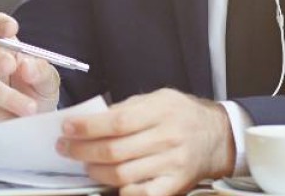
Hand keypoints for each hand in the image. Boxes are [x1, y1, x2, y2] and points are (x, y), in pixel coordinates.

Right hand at [0, 12, 60, 127]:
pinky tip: (14, 121)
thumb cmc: (35, 94)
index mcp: (2, 46)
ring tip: (29, 109)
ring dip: (6, 96)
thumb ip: (41, 71)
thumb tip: (27, 66)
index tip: (11, 29)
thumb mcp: (47, 82)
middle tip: (11, 66)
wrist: (30, 125)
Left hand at [55, 88, 233, 195]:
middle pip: (115, 150)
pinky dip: (123, 192)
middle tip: (66, 148)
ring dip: (96, 171)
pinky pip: (143, 194)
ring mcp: (172, 163)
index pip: (116, 121)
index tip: (67, 128)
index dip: (87, 127)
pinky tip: (110, 184)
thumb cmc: (182, 115)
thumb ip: (127, 108)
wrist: (218, 136)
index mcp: (161, 111)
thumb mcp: (158, 98)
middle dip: (82, 151)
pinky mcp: (175, 184)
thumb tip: (92, 119)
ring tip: (86, 165)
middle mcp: (168, 137)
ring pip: (123, 174)